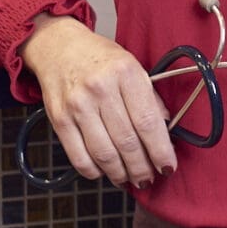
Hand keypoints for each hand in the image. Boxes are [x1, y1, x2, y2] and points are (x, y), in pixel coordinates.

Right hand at [19, 14, 176, 187]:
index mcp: (125, 72)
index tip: (168, 166)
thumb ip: (149, 97)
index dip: (160, 150)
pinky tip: (105, 172)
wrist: (59, 47)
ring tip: (130, 179)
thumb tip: (165, 131)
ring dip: (121, 174)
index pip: (147, 121)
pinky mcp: (59, 119)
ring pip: (104, 154)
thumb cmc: (100, 58)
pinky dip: (95, 172)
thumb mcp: (132, 66)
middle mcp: (101, 88)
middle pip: (127, 142)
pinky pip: (79, 157)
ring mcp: (77, 105)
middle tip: (149, 178)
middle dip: (142, 168)